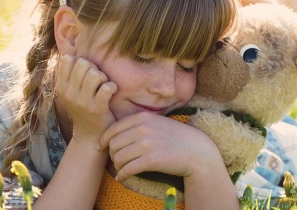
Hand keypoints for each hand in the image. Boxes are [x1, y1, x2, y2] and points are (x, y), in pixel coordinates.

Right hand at [55, 55, 117, 143]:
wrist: (89, 136)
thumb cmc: (83, 108)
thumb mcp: (71, 92)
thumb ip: (70, 73)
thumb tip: (71, 49)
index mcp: (61, 86)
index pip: (68, 59)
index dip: (80, 61)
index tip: (85, 73)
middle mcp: (69, 94)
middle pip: (84, 63)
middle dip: (94, 68)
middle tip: (98, 80)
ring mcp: (82, 102)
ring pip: (95, 74)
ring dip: (103, 78)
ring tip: (104, 86)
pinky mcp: (97, 109)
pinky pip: (107, 87)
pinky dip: (112, 87)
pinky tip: (111, 92)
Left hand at [99, 112, 220, 181]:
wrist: (196, 150)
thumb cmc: (175, 137)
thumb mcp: (156, 122)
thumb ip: (137, 124)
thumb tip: (115, 135)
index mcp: (142, 117)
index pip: (113, 128)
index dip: (103, 139)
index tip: (100, 147)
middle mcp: (142, 128)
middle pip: (113, 144)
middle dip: (112, 154)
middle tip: (116, 161)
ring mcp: (146, 144)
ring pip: (118, 157)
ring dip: (117, 166)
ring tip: (122, 169)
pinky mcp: (151, 160)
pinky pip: (127, 169)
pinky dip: (122, 175)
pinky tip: (123, 178)